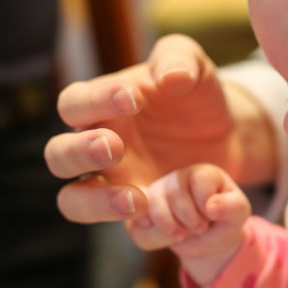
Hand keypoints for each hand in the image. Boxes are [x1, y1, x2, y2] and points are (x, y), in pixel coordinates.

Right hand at [44, 34, 274, 223]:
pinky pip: (124, 229)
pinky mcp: (138, 214)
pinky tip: (162, 215)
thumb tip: (168, 77)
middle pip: (58, 156)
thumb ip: (179, 59)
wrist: (229, 134)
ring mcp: (112, 185)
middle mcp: (95, 148)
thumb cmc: (197, 94)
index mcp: (99, 108)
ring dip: (94, 201)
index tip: (133, 98)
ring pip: (73, 200)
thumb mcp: (194, 67)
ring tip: (135, 198)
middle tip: (114, 146)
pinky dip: (138, 227)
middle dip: (80, 152)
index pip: (75, 103)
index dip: (95, 101)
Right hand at [131, 164, 251, 285]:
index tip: (210, 219)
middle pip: (175, 191)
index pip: (199, 180)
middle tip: (199, 229)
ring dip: (166, 224)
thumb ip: (231, 207)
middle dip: (187, 216)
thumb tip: (212, 207)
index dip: (204, 204)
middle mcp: (179, 178)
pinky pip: (136, 214)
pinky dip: (142, 222)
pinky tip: (149, 226)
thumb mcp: (238, 214)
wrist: (207, 239)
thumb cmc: (224, 220)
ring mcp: (159, 192)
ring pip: (153, 202)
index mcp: (203, 174)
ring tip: (179, 236)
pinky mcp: (146, 209)